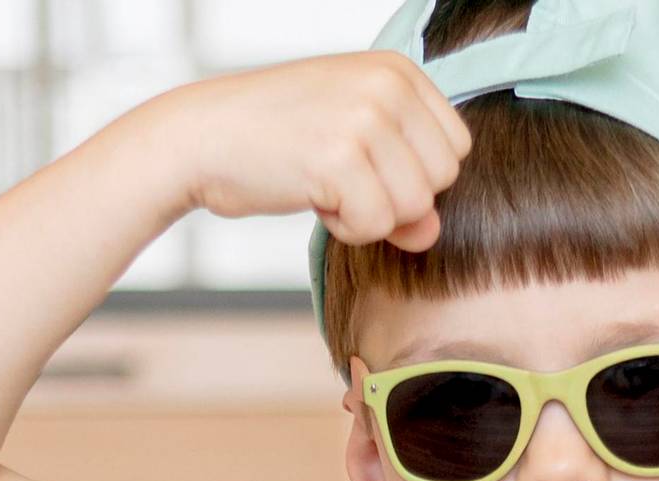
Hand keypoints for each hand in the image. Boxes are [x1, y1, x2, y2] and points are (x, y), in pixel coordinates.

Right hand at [154, 53, 472, 251]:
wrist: (202, 137)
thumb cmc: (276, 139)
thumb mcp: (351, 147)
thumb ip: (403, 184)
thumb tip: (430, 233)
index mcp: (398, 70)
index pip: (456, 147)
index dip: (414, 174)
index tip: (365, 164)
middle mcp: (388, 86)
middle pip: (442, 180)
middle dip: (396, 197)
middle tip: (342, 178)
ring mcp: (365, 119)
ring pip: (413, 208)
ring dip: (368, 216)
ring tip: (324, 185)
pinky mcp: (339, 158)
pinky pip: (374, 226)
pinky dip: (344, 228)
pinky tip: (311, 195)